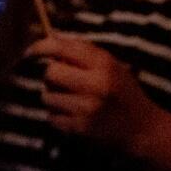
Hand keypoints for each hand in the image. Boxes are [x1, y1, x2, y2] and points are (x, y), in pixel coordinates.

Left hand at [29, 33, 161, 151]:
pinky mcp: (80, 129)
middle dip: (51, 76)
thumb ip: (84, 54)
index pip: (63, 47)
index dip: (40, 48)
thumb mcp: (112, 66)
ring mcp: (87, 108)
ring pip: (47, 97)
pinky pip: (52, 118)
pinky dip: (58, 117)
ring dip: (53, 98)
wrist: (142, 130)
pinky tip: (74, 116)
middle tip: (61, 82)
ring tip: (71, 101)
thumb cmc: (124, 93)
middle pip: (50, 73)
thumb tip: (51, 40)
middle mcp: (95, 84)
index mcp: (104, 63)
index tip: (29, 53)